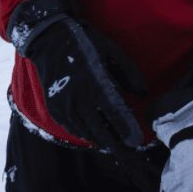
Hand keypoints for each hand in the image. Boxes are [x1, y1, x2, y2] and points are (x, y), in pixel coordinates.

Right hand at [8, 0, 146, 149]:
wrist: (48, 39)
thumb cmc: (85, 41)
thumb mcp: (112, 51)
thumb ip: (129, 72)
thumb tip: (144, 93)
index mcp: (95, 84)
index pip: (115, 114)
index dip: (128, 129)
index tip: (138, 140)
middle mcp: (78, 99)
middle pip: (100, 130)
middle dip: (116, 144)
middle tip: (130, 152)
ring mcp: (64, 105)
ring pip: (86, 132)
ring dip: (102, 142)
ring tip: (116, 148)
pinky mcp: (54, 107)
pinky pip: (72, 127)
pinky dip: (85, 134)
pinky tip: (96, 137)